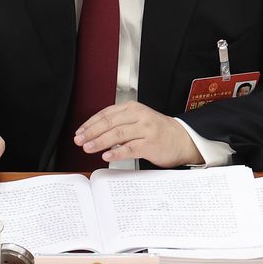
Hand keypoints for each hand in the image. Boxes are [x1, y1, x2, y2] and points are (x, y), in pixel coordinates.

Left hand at [74, 101, 202, 167]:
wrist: (183, 139)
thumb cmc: (157, 130)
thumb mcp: (137, 119)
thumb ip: (118, 122)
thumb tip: (93, 132)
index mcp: (132, 108)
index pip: (105, 114)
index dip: (90, 123)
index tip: (79, 132)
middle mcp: (138, 116)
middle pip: (109, 123)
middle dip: (91, 132)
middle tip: (79, 140)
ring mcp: (145, 130)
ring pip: (117, 134)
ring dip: (99, 142)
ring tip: (88, 147)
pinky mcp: (150, 144)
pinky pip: (130, 148)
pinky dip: (117, 152)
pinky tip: (106, 155)